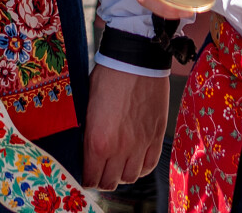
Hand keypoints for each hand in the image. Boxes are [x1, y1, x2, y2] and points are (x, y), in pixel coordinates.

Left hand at [82, 65, 167, 189]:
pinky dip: (141, 167)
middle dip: (102, 179)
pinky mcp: (156, 136)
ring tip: (117, 164)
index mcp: (98, 141)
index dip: (86, 179)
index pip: (91, 178)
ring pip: (131, 177)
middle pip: (110, 182)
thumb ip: (88, 130)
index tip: (85, 173)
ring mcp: (141, 144)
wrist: (136, 60)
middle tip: (99, 171)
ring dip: (122, 174)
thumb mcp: (87, 105)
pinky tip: (135, 159)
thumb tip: (84, 145)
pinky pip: (150, 165)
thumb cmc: (107, 76)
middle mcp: (120, 148)